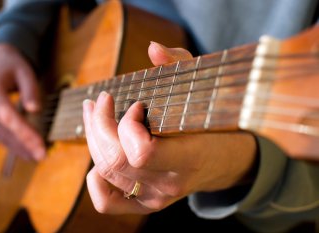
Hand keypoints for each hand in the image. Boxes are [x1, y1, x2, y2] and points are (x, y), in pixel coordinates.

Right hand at [0, 44, 45, 160]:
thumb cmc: (13, 66)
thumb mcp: (26, 72)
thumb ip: (30, 90)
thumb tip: (35, 110)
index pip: (8, 115)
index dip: (24, 132)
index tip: (40, 144)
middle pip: (5, 129)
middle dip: (24, 144)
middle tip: (42, 156)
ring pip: (0, 135)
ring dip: (18, 148)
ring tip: (36, 157)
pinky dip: (12, 143)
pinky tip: (26, 151)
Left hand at [82, 42, 256, 213]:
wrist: (226, 162)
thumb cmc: (215, 124)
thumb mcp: (204, 90)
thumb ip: (180, 65)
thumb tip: (152, 49)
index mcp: (189, 158)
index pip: (142, 152)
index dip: (128, 125)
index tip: (137, 104)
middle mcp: (168, 184)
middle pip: (115, 159)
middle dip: (100, 123)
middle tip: (102, 100)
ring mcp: (154, 198)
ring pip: (105, 171)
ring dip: (92, 138)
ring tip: (93, 113)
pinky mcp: (144, 204)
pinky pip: (106, 202)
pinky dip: (94, 179)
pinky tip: (99, 156)